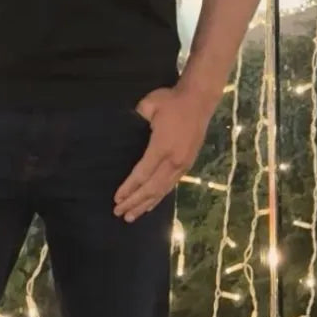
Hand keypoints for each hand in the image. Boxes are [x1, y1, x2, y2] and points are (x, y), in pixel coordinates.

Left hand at [114, 86, 214, 222]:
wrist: (199, 100)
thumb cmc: (172, 101)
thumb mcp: (149, 104)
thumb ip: (136, 118)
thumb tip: (125, 129)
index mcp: (162, 147)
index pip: (142, 174)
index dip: (129, 188)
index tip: (116, 199)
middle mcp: (173, 161)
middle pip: (151, 188)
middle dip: (134, 202)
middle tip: (119, 213)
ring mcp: (182, 164)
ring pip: (162, 190)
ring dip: (146, 204)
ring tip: (132, 216)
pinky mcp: (187, 164)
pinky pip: (171, 186)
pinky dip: (159, 197)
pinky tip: (150, 205)